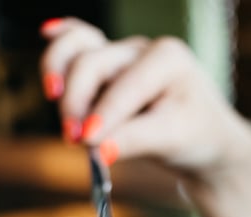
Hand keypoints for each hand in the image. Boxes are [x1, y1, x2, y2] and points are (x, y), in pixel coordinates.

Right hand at [39, 17, 250, 179]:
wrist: (203, 139)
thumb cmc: (194, 135)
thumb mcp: (173, 140)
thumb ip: (135, 141)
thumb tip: (98, 150)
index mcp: (167, 58)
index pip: (125, 85)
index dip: (103, 114)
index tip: (87, 143)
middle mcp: (141, 49)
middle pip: (92, 64)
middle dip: (78, 104)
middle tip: (76, 142)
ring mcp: (121, 54)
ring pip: (77, 51)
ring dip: (62, 84)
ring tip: (65, 122)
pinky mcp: (106, 65)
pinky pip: (78, 42)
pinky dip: (62, 41)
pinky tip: (48, 33)